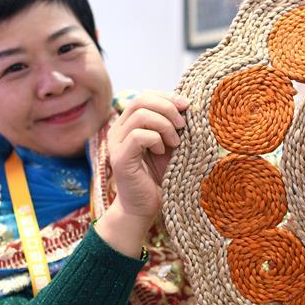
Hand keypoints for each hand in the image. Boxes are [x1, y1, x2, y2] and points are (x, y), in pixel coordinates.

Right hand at [95, 90, 188, 256]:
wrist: (146, 208)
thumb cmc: (161, 177)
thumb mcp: (171, 146)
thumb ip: (174, 126)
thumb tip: (188, 105)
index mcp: (128, 124)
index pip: (144, 96)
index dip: (167, 97)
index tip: (187, 106)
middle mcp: (118, 130)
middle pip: (140, 100)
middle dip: (167, 107)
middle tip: (183, 125)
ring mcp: (116, 144)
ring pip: (140, 115)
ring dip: (164, 125)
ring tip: (175, 142)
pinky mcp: (119, 158)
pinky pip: (138, 135)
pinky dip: (156, 139)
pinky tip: (162, 151)